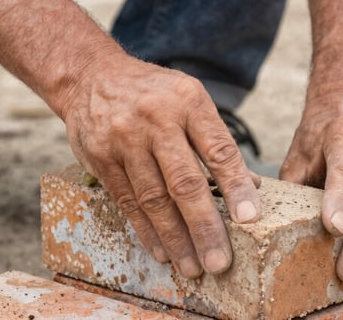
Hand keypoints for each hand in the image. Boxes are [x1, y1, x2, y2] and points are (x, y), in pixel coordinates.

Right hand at [60, 49, 260, 277]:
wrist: (92, 76)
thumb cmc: (153, 93)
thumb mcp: (190, 100)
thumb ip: (216, 140)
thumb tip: (250, 186)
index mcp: (188, 102)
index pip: (219, 150)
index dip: (235, 187)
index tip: (250, 219)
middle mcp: (156, 119)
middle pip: (184, 182)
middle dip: (204, 227)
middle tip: (219, 262)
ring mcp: (124, 139)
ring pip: (154, 199)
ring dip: (175, 238)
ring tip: (192, 266)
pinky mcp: (101, 158)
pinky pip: (128, 202)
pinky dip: (147, 231)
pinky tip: (162, 251)